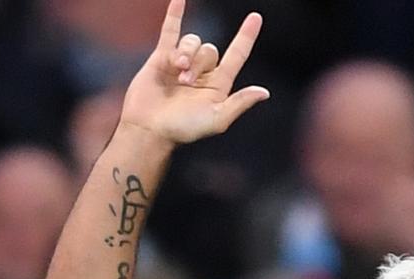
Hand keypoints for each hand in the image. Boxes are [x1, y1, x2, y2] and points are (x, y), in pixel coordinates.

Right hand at [119, 0, 268, 144]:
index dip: (246, 36)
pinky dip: (175, 14)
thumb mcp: (216, 120)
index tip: (256, 17)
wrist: (149, 128)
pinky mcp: (161, 57)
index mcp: (218, 84)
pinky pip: (170, 31)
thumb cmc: (183, 130)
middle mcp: (202, 72)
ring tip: (176, 72)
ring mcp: (181, 63)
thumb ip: (239, 104)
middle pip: (209, 50)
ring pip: (192, 42)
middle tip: (185, 82)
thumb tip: (264, 92)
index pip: (237, 55)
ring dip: (185, 54)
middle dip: (198, 63)